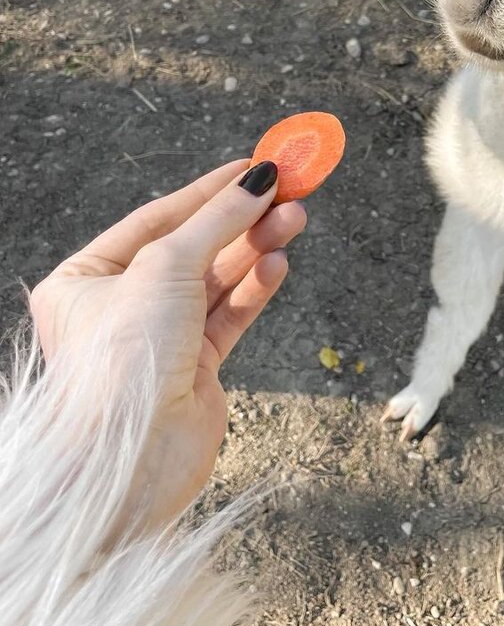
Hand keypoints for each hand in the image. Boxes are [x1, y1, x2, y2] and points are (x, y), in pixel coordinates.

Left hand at [30, 159, 305, 529]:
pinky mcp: (194, 369)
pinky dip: (255, 288)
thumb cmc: (121, 358)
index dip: (208, 191)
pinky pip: (230, 315)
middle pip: (194, 248)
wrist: (130, 458)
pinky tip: (277, 264)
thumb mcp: (165, 266)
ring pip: (217, 280)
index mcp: (86, 279)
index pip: (156, 219)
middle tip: (289, 192)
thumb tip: (259, 179)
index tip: (254, 167)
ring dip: (256, 249)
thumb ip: (217, 219)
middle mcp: (120, 307)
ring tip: (295, 219)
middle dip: (242, 220)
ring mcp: (160, 338)